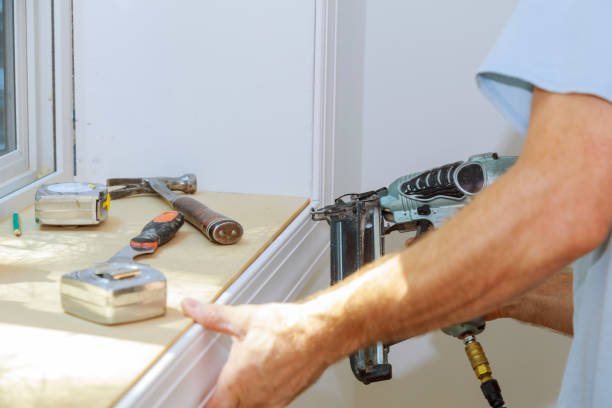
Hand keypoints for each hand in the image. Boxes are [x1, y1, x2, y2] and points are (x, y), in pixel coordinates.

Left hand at [181, 299, 331, 407]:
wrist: (322, 333)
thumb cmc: (289, 329)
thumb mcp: (243, 319)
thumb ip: (213, 316)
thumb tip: (193, 308)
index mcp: (237, 382)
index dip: (205, 404)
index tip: (201, 399)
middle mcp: (255, 397)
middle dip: (225, 401)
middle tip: (220, 390)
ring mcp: (274, 400)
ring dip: (244, 400)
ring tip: (243, 382)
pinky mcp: (289, 396)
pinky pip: (269, 404)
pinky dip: (262, 396)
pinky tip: (265, 378)